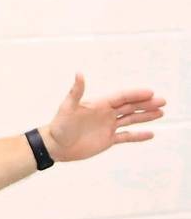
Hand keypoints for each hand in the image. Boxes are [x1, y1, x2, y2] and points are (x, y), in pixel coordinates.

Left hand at [39, 73, 165, 161]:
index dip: (135, 94)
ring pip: (130, 119)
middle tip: (163, 101)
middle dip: (146, 104)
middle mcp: (105, 113)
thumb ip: (76, 91)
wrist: (55, 145)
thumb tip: (79, 73)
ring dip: (145, 116)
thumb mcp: (67, 107)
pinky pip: (126, 137)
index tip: (150, 92)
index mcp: (99, 104)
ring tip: (161, 112)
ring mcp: (108, 126)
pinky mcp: (108, 140)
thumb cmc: (59, 125)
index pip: (121, 97)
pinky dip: (138, 136)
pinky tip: (150, 133)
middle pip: (130, 106)